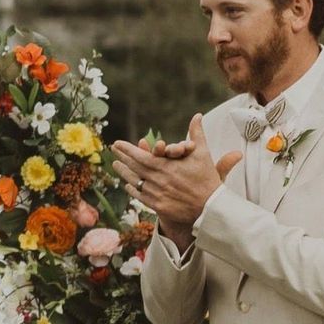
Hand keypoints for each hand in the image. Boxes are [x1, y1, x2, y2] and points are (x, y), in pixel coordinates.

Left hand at [114, 117, 227, 237]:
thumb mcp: (202, 154)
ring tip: (116, 164)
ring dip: (124, 172)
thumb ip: (197, 133)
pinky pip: (140, 196)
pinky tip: (127, 184)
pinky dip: (133, 189)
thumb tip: (198, 115)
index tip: (117, 143)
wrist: (211, 207)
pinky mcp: (158, 206)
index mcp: (166, 166)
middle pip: (134, 167)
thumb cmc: (207, 179)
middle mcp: (158, 180)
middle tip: (113, 149)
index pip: (140, 156)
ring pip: (135, 181)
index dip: (127, 149)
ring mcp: (157, 194)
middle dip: (122, 157)